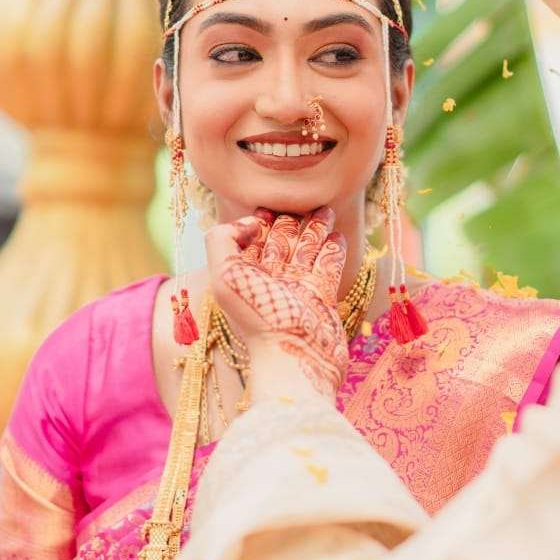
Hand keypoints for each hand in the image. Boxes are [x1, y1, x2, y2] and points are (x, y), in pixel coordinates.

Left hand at [205, 208, 348, 400]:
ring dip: (317, 229)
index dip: (260, 221)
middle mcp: (271, 281)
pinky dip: (334, 248)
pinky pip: (328, 266)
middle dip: (293, 222)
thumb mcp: (224, 275)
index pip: (254, 239)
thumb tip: (250, 223)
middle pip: (283, 241)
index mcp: (245, 275)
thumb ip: (222, 240)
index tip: (269, 207)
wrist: (295, 358)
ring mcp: (298, 289)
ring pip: (308, 250)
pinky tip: (337, 236)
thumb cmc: (258, 320)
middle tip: (307, 202)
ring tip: (327, 211)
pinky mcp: (322, 298)